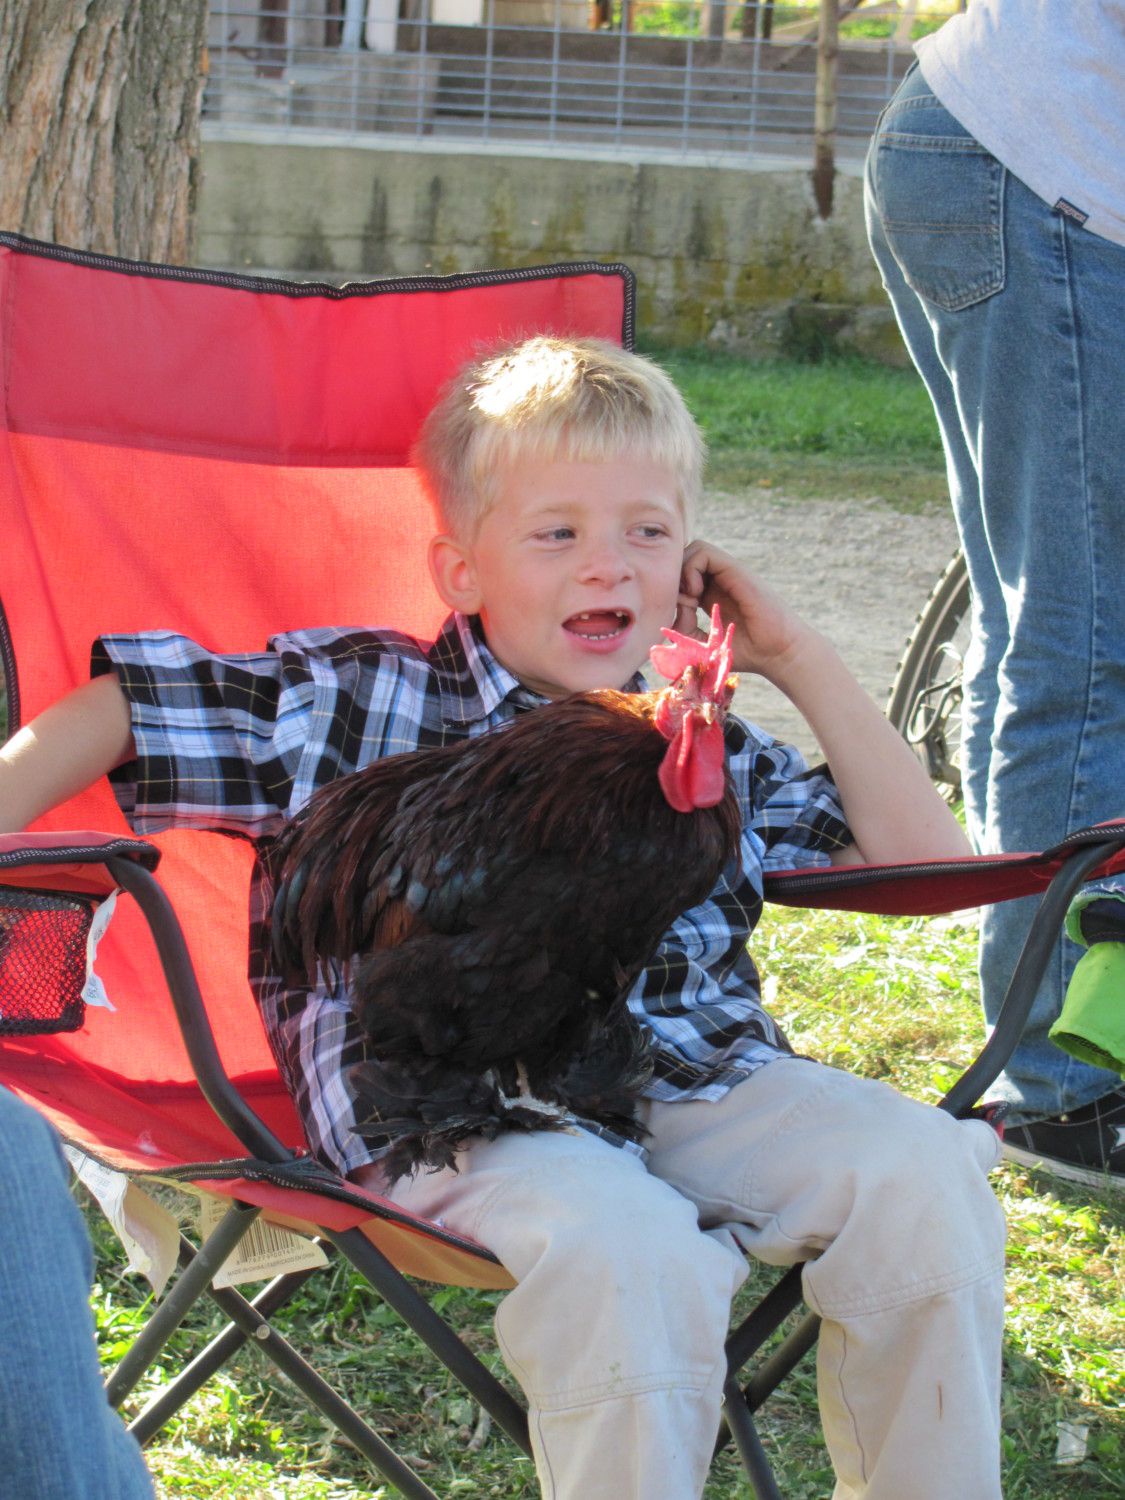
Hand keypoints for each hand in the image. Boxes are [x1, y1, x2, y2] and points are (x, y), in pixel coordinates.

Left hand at [674, 539, 816, 681]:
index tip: (674, 617)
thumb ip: (682, 630)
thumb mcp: (703, 646)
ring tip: (688, 598)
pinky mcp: (734, 569)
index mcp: (708, 597)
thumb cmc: (745, 652)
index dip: (668, 593)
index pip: (677, 579)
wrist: (776, 652)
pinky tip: (695, 592)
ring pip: (690, 550)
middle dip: (671, 581)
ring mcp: (725, 574)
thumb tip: (667, 614)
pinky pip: (702, 551)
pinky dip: (690, 568)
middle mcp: (716, 581)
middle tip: (678, 606)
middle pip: (681, 561)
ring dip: (679, 572)